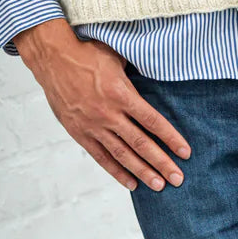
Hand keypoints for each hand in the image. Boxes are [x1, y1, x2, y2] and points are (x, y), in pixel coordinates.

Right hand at [13, 17, 190, 191]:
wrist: (52, 57)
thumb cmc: (86, 52)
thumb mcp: (116, 57)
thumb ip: (135, 72)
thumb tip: (155, 71)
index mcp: (120, 93)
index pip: (152, 121)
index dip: (171, 138)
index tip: (185, 152)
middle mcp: (108, 113)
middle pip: (141, 142)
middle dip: (162, 162)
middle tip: (178, 179)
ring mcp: (93, 125)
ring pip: (122, 153)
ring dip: (142, 171)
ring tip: (159, 186)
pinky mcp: (79, 132)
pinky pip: (101, 156)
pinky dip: (116, 171)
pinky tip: (131, 183)